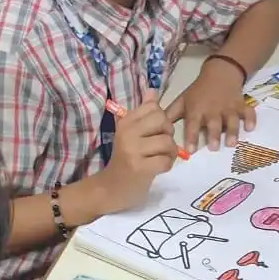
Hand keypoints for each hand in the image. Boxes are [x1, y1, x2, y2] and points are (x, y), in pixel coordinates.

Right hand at [96, 88, 177, 214]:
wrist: (109, 189)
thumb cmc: (124, 160)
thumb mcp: (131, 133)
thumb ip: (143, 113)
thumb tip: (152, 90)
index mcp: (125, 122)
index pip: (154, 107)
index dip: (161, 119)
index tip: (154, 132)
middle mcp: (127, 133)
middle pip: (163, 121)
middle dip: (168, 134)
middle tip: (160, 146)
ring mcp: (132, 150)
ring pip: (167, 142)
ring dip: (169, 153)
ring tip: (160, 158)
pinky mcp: (139, 168)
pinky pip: (165, 161)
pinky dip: (166, 166)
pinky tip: (158, 168)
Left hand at [167, 60, 255, 153]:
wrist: (220, 73)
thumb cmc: (198, 91)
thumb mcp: (182, 100)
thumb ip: (171, 115)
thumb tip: (156, 128)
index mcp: (197, 110)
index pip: (192, 125)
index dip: (191, 137)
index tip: (189, 150)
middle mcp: (213, 110)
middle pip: (213, 124)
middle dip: (213, 136)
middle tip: (213, 148)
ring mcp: (229, 108)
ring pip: (232, 120)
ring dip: (232, 131)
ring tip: (232, 143)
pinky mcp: (241, 105)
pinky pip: (248, 112)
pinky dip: (251, 119)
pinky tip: (251, 128)